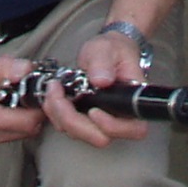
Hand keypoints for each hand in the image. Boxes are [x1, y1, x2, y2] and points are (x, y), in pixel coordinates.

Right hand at [0, 51, 45, 149]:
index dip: (40, 105)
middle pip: (26, 130)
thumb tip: (28, 70)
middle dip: (31, 108)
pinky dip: (9, 116)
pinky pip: (5, 131)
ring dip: (21, 112)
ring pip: (17, 132)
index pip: (28, 122)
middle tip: (25, 86)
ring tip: (9, 90)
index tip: (40, 88)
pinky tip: (0, 98)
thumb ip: (3, 68)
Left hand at [38, 32, 151, 147]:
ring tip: (55, 88)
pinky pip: (67, 127)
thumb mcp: (107, 49)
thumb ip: (103, 62)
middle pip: (99, 137)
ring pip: (79, 134)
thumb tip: (101, 80)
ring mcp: (101, 123)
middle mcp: (119, 118)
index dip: (111, 126)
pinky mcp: (85, 121)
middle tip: (60, 93)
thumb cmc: (112, 51)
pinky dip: (55, 113)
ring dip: (60, 114)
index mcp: (132, 102)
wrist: (106, 52)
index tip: (93, 111)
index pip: (133, 129)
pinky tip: (54, 95)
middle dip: (73, 119)